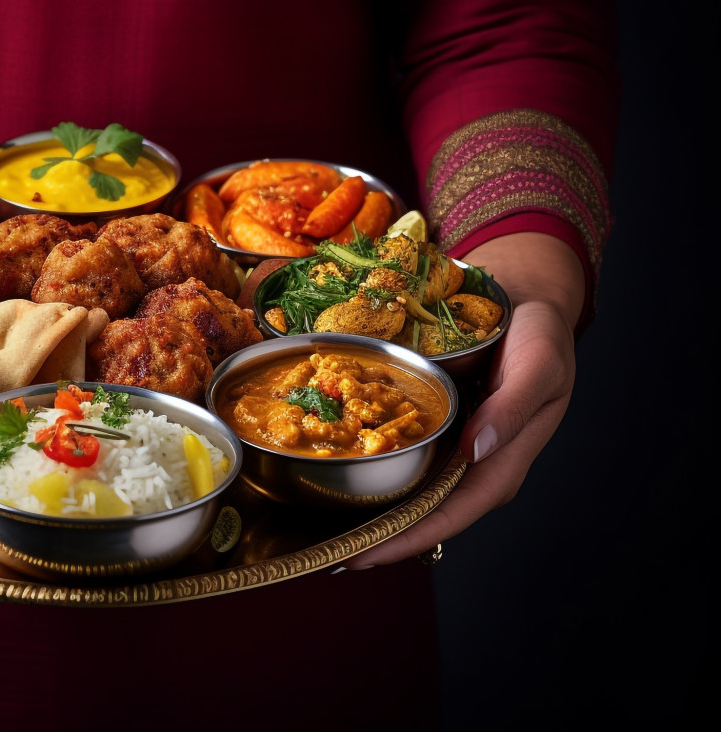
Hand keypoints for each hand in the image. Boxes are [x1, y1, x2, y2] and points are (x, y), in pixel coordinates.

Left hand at [341, 231, 586, 567]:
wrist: (526, 300)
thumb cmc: (541, 337)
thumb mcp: (539, 367)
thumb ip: (511, 410)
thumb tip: (474, 452)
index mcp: (499, 464)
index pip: (448, 516)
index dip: (403, 540)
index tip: (360, 557)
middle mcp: (469, 465)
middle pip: (420, 515)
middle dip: (375, 539)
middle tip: (324, 555)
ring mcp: (448, 448)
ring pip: (405, 490)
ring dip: (365, 510)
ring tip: (316, 528)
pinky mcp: (431, 427)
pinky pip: (397, 453)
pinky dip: (366, 462)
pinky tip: (331, 467)